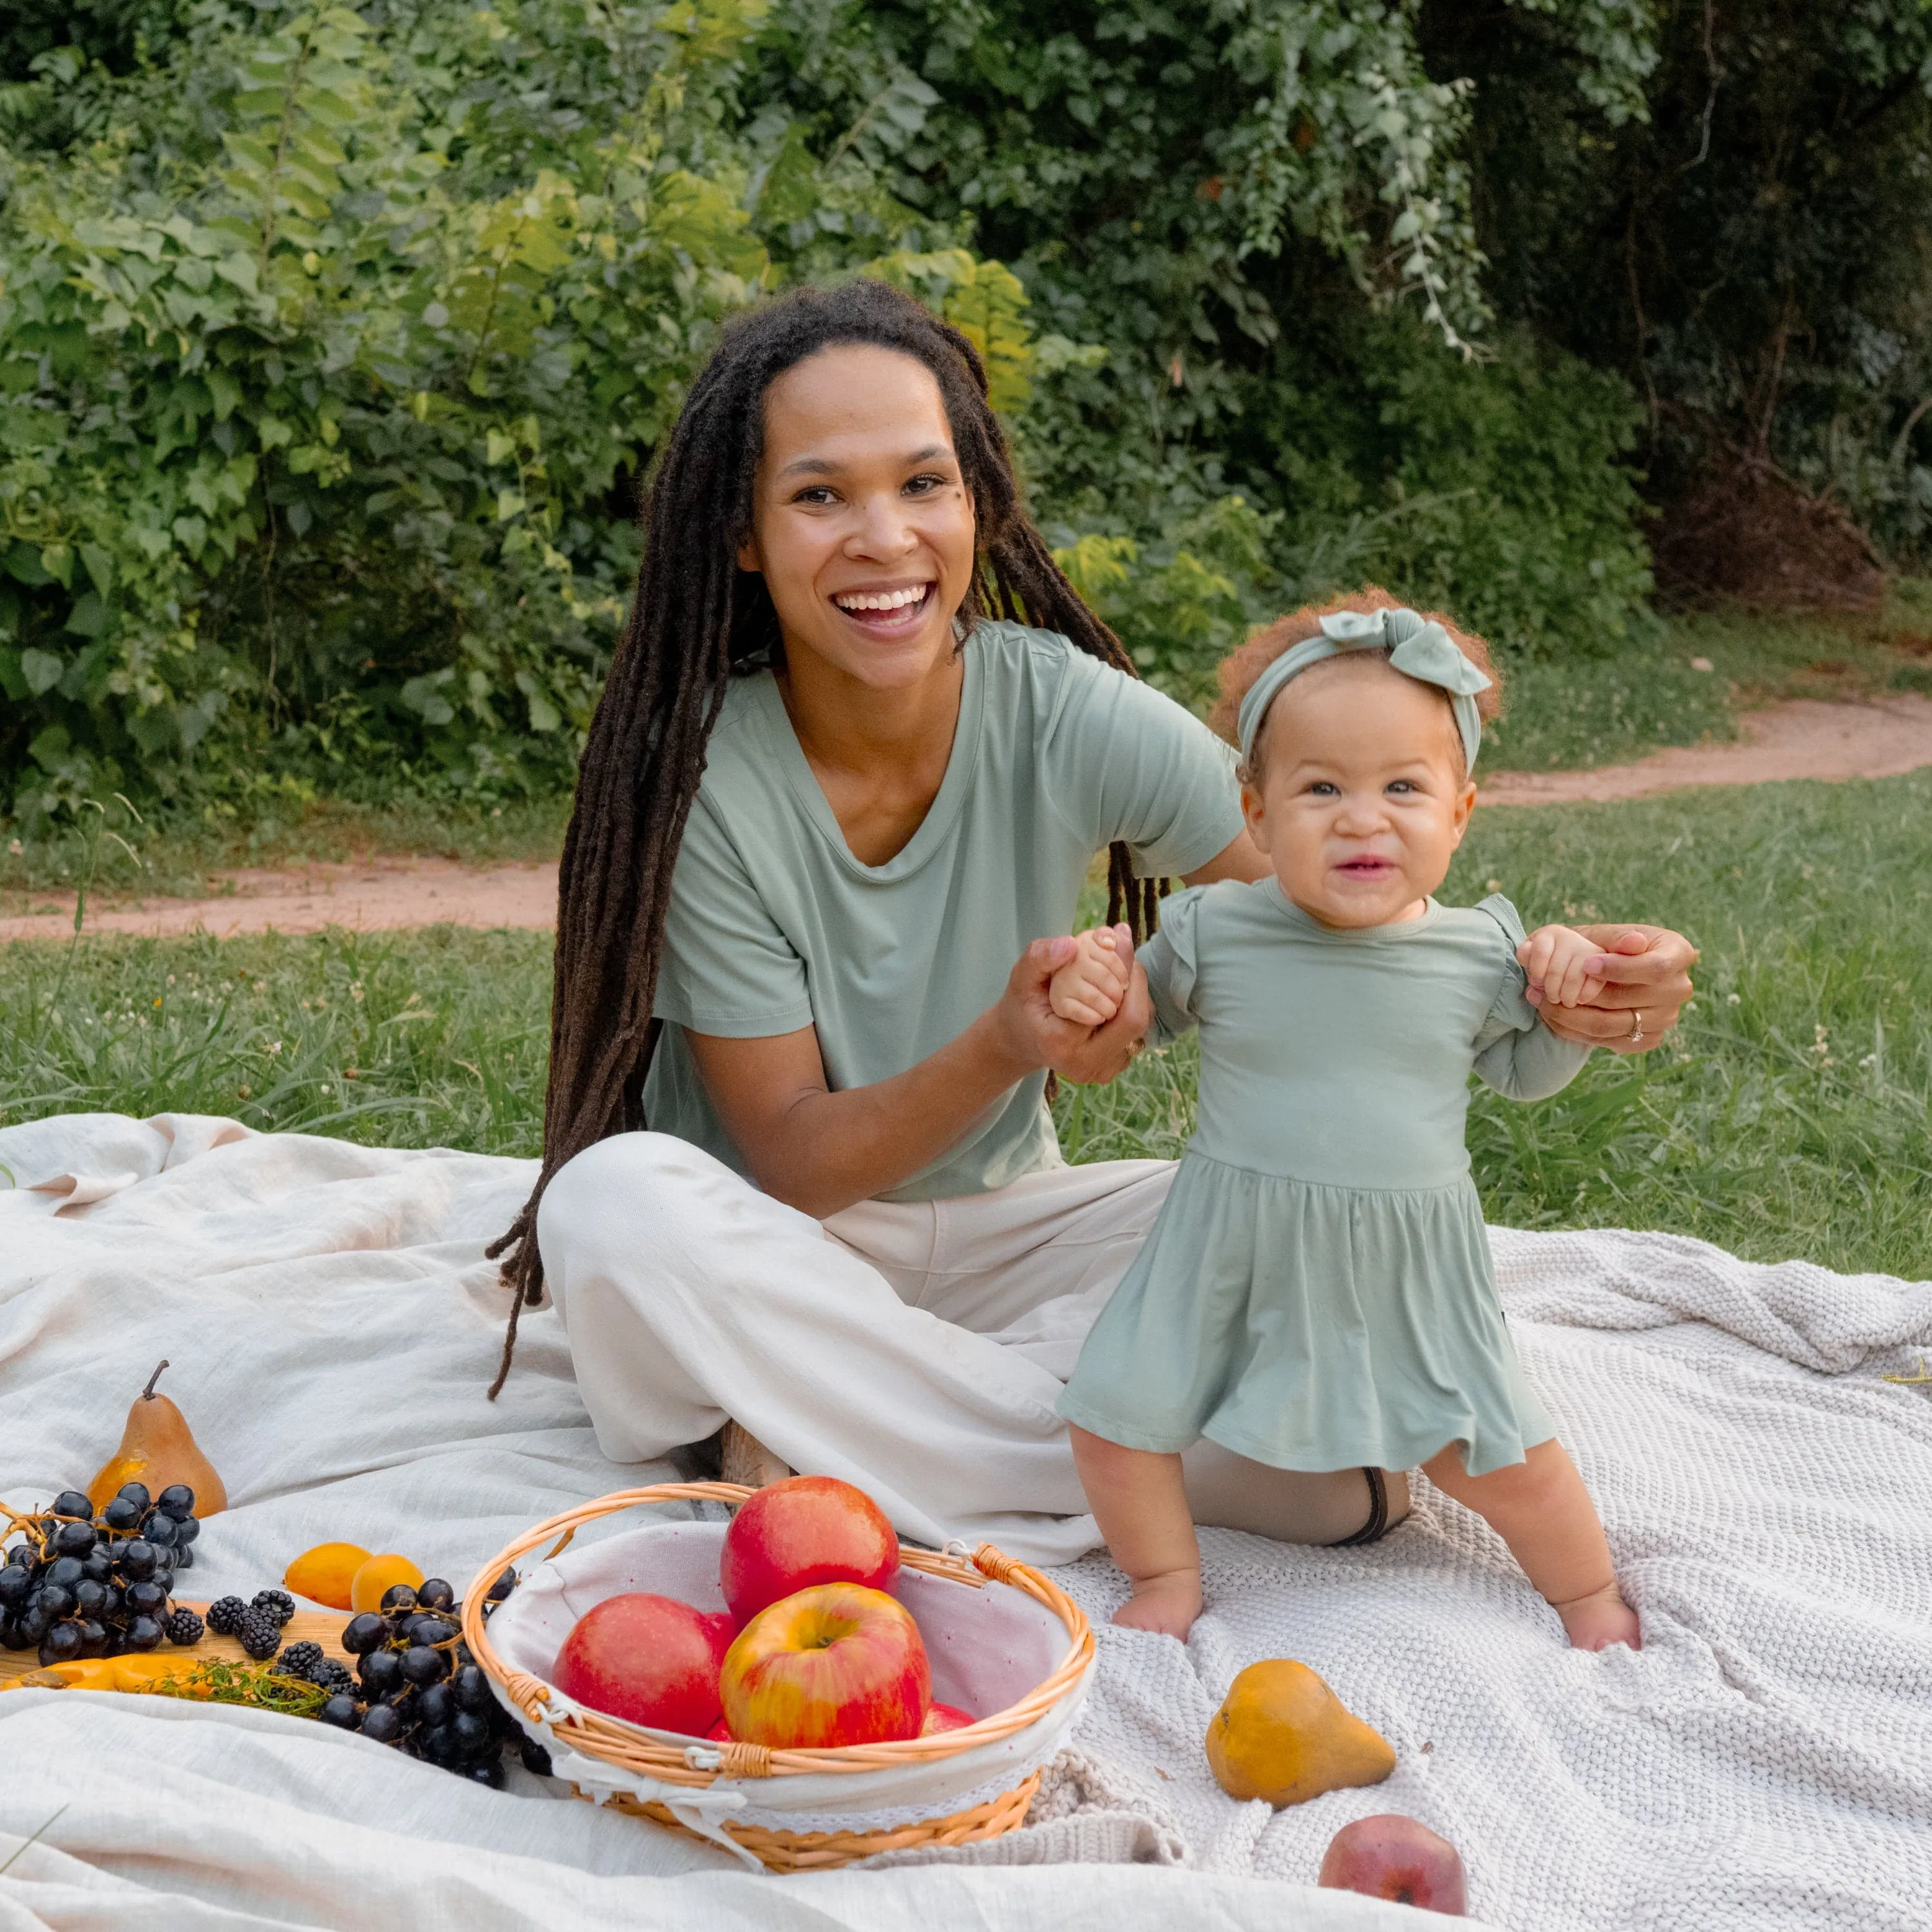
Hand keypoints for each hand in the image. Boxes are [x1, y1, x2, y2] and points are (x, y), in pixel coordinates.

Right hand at [996, 931, 1153, 1086]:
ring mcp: (1100, 1073)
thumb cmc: (1022, 1007)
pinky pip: (1136, 1036)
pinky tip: (1115, 999)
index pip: (1116, 1007)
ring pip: (1140, 1028)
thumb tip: (1071, 944)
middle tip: (1125, 958)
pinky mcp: (1111, 1071)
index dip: (1125, 972)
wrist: (1019, 1041)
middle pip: (1136, 1020)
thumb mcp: (1021, 977)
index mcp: (1063, 1043)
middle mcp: (1086, 1065)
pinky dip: (1131, 1012)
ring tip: (1118, 976)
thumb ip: (1040, 957)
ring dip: (1135, 997)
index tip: (1118, 943)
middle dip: (1135, 984)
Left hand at [1517, 925, 1606, 1009]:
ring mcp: (1589, 948)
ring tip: (1565, 1002)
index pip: (1539, 951)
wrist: (1574, 962)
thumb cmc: (1546, 962)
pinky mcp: (1604, 963)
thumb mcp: (1531, 956)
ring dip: (1566, 996)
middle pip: (1555, 970)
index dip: (1537, 972)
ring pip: (1573, 978)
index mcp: (1550, 933)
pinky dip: (1585, 995)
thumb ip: (1527, 957)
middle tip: (1553, 998)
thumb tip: (1532, 970)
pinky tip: (1580, 999)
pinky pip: (1595, 982)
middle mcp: (1571, 937)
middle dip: (1551, 990)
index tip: (1537, 982)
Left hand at [1527, 924, 1698, 1053]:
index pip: (1654, 968)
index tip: (1586, 964)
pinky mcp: (1648, 1039)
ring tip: (1537, 999)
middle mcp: (1679, 989)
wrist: (1613, 968)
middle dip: (1579, 993)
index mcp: (1678, 954)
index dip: (1620, 969)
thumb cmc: (1611, 944)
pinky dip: (1574, 1030)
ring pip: (1611, 1025)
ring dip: (1568, 1015)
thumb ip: (1617, 937)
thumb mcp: (1611, 933)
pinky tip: (1552, 1016)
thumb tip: (1634, 942)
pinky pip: (1606, 1041)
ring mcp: (1666, 1018)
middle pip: (1627, 1000)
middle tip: (1538, 984)